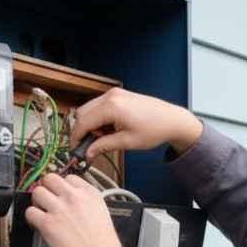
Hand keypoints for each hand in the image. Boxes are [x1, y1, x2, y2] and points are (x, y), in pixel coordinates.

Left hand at [24, 174, 131, 246]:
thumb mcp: (103, 216)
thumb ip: (87, 206)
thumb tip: (75, 207)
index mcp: (91, 194)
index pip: (70, 177)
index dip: (62, 187)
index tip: (60, 194)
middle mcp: (74, 197)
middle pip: (50, 178)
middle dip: (47, 189)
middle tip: (47, 200)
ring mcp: (59, 209)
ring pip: (37, 191)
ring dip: (37, 202)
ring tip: (41, 212)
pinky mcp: (47, 223)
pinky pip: (30, 212)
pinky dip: (31, 218)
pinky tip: (38, 225)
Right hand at [70, 88, 203, 159]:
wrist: (171, 119)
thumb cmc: (154, 129)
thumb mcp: (127, 142)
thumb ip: (103, 146)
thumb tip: (88, 152)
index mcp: (112, 107)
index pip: (83, 122)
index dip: (76, 137)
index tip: (75, 149)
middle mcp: (110, 96)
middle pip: (82, 113)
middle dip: (82, 131)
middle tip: (89, 147)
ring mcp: (114, 93)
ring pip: (89, 109)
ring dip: (90, 124)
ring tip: (104, 138)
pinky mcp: (118, 95)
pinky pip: (99, 106)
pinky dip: (98, 118)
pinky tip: (109, 129)